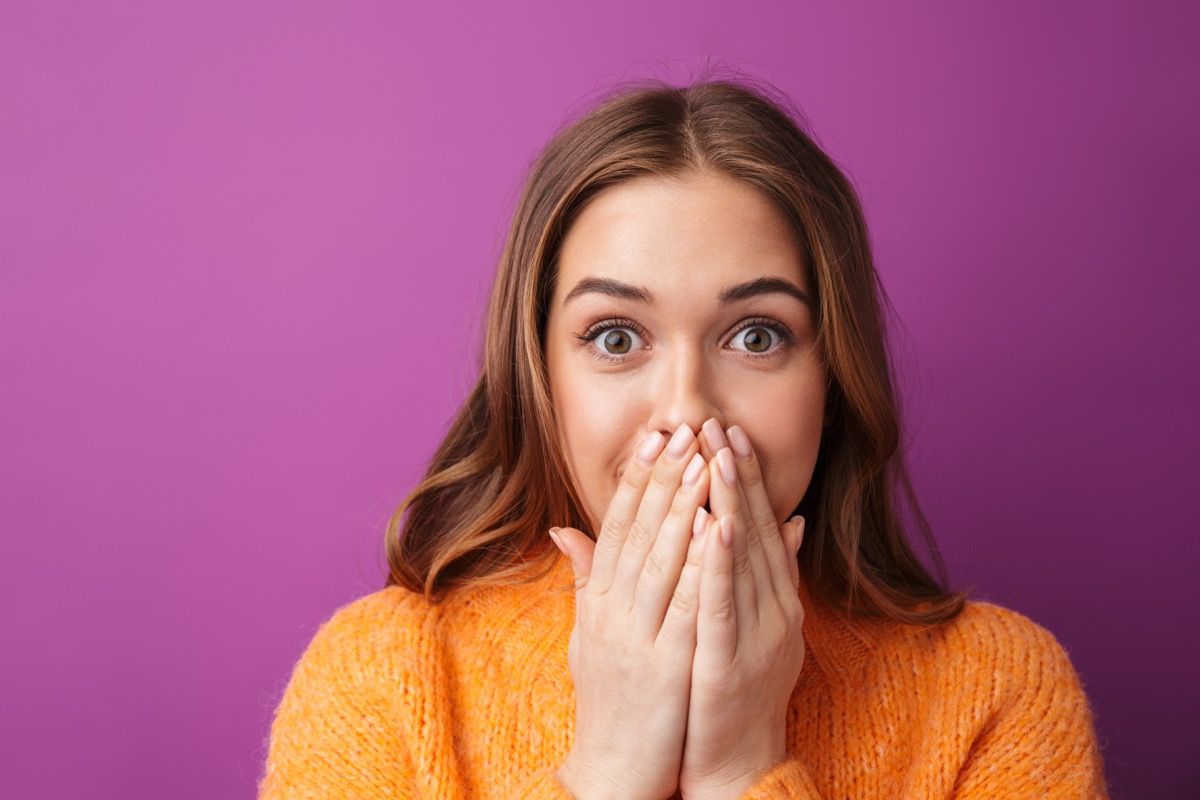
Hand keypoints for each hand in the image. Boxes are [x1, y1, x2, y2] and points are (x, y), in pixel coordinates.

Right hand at [550, 422, 712, 799]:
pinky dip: (700, 565)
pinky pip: (686, 606)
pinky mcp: (665, 665)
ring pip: (660, 559)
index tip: (656, 437)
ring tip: (704, 461)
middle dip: (664, 476)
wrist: (613, 769)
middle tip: (684, 427)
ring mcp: (636, 638)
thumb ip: (585, 579)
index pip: (617, 526)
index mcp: (598, 602)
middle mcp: (611, 612)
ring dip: (683, 505)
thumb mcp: (588, 634)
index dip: (638, 479)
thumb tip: (564, 529)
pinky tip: (716, 530)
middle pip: (638, 531)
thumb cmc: (609, 699)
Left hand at [678, 421, 805, 799]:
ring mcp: (759, 635)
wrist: (734, 760)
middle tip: (720, 424)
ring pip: (745, 559)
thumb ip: (774, 573)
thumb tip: (792, 520)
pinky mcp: (733, 660)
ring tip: (718, 456)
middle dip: (738, 475)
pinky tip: (716, 526)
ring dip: (733, 504)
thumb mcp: (758, 623)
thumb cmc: (735, 687)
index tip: (729, 433)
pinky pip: (726, 604)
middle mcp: (776, 610)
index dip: (748, 478)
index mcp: (778, 599)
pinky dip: (722, 564)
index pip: (762, 526)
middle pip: (757, 531)